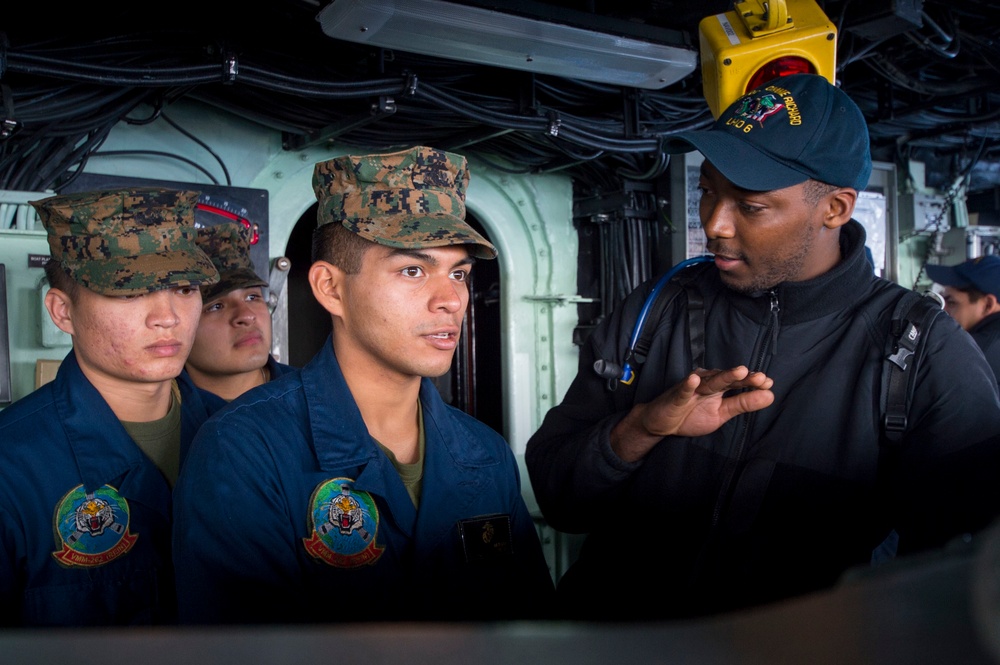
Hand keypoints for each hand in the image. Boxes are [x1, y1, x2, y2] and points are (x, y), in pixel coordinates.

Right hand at [610, 366, 774, 462]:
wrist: (661, 423)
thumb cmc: (691, 415)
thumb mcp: (721, 414)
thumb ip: (743, 404)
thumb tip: (770, 396)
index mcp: (719, 388)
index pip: (738, 383)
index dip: (752, 383)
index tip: (769, 383)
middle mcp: (707, 383)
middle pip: (727, 379)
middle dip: (743, 378)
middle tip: (760, 377)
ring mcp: (691, 388)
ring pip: (710, 382)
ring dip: (724, 376)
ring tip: (739, 371)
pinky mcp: (676, 396)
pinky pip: (683, 390)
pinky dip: (688, 385)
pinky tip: (694, 379)